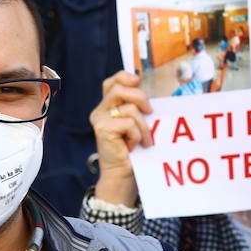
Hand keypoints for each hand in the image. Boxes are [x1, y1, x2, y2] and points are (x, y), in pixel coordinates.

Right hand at [89, 70, 153, 207]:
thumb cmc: (133, 149)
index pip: (112, 82)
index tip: (137, 80)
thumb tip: (149, 92)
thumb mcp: (137, 123)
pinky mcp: (102, 129)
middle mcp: (100, 111)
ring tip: (143, 140)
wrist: (123, 173)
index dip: (124, 77)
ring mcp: (99, 119)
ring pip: (130, 108)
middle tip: (150, 113)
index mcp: (108, 106)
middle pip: (121, 89)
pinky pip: (129, 123)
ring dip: (143, 126)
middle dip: (141, 98)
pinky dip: (137, 135)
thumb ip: (137, 106)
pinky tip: (133, 146)